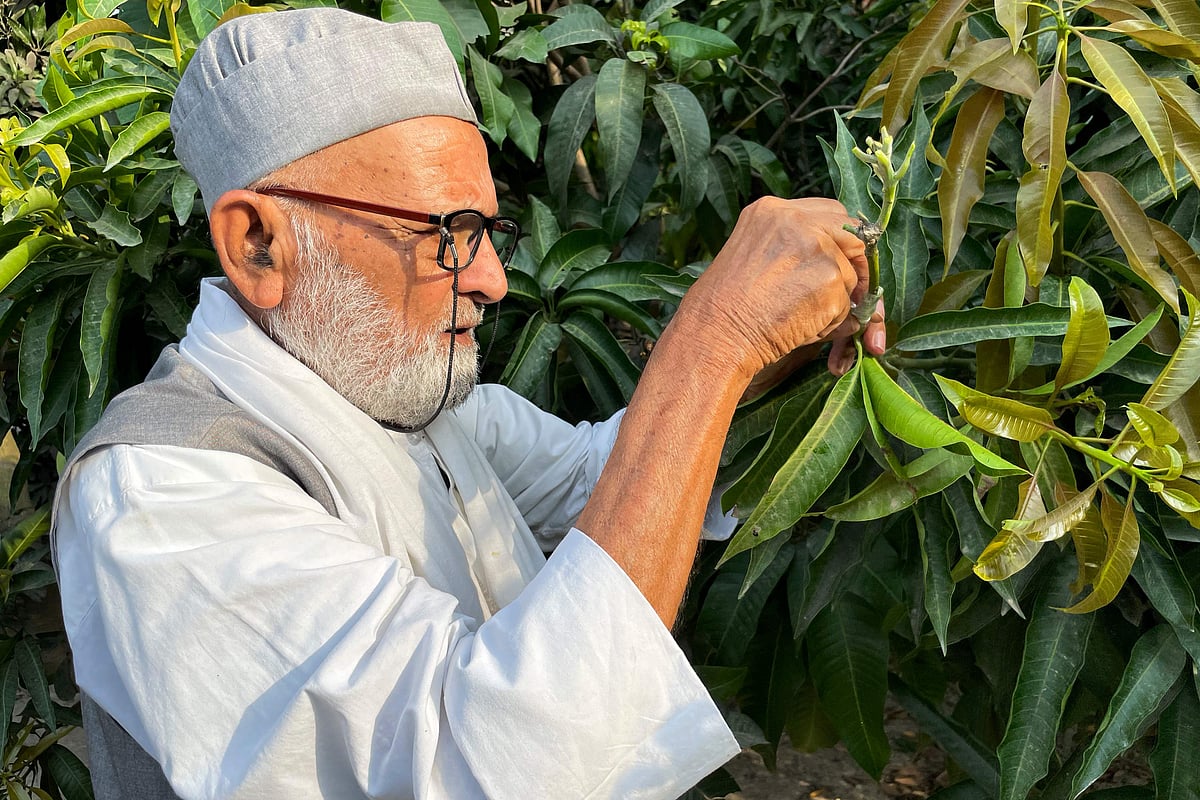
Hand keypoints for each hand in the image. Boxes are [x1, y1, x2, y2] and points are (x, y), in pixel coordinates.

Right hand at [677, 196, 885, 387]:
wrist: (715, 334)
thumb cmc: (723, 309)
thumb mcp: (751, 257)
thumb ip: (789, 250)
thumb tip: (833, 266)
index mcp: (771, 210)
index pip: (828, 213)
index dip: (838, 242)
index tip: (837, 264)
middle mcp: (797, 219)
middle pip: (851, 234)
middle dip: (853, 266)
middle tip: (844, 294)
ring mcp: (817, 246)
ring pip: (848, 275)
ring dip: (835, 302)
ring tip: (798, 318)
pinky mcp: (831, 277)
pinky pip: (847, 305)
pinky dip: (831, 323)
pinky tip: (800, 328)